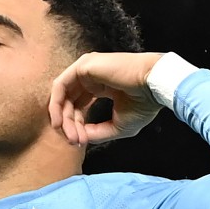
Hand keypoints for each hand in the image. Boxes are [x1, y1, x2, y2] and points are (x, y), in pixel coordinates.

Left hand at [48, 52, 164, 146]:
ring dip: (62, 118)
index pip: (79, 107)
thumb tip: (79, 138)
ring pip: (63, 96)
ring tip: (69, 135)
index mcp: (100, 86)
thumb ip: (97, 132)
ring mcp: (86, 69)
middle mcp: (91, 76)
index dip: (77, 126)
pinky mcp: (83, 66)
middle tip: (74, 141)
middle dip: (69, 125)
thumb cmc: (143, 105)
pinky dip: (56, 104)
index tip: (80, 142)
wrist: (154, 87)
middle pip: (69, 103)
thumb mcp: (117, 126)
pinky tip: (59, 122)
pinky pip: (60, 86)